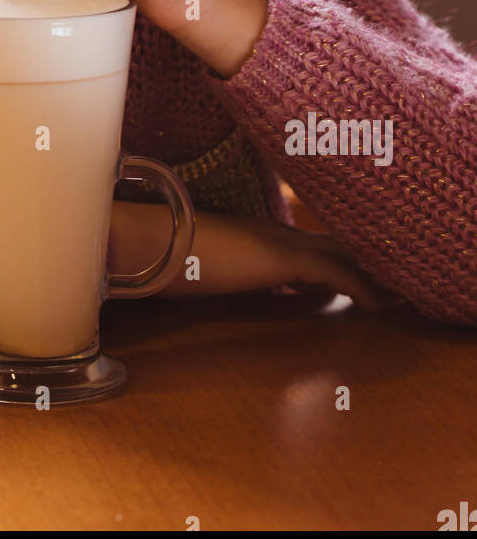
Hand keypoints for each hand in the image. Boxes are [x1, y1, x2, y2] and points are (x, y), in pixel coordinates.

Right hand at [111, 203, 404, 309]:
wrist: (145, 240)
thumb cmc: (159, 255)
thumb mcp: (195, 269)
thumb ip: (216, 274)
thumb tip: (215, 285)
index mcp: (255, 235)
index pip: (306, 246)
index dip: (334, 258)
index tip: (354, 276)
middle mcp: (272, 232)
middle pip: (332, 245)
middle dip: (361, 264)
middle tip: (386, 286)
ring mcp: (278, 241)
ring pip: (340, 254)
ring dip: (370, 274)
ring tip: (394, 295)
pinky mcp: (278, 258)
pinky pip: (333, 273)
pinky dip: (360, 288)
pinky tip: (376, 306)